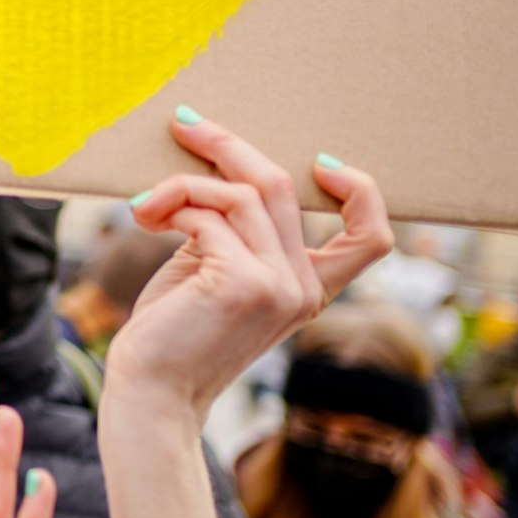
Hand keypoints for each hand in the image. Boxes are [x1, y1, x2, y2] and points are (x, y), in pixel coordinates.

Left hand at [114, 113, 392, 419]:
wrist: (150, 394)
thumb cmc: (171, 335)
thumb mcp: (214, 274)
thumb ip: (232, 232)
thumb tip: (215, 163)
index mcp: (308, 290)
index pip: (373, 237)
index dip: (360, 189)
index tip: (317, 161)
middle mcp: (303, 289)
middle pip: (281, 186)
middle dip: (227, 146)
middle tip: (185, 123)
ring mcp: (279, 286)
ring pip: (240, 192)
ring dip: (183, 183)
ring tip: (145, 204)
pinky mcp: (243, 283)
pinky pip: (207, 214)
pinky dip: (171, 205)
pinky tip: (144, 218)